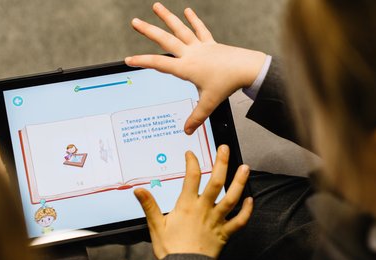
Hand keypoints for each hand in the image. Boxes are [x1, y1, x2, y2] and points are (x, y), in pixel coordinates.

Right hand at [125, 2, 266, 134]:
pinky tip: (187, 11)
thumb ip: (196, 117)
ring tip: (156, 6)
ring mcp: (200, 47)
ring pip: (180, 29)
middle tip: (134, 22)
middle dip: (149, 31)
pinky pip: (200, 30)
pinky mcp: (210, 43)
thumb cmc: (227, 84)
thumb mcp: (209, 104)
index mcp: (186, 68)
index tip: (129, 60)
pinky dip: (193, 20)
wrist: (246, 69)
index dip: (142, 62)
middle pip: (166, 40)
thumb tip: (187, 131)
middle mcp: (191, 54)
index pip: (159, 65)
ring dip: (167, 17)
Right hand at [134, 145, 252, 259]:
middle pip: (216, 182)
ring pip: (232, 198)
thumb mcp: (155, 226)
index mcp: (186, 206)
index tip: (191, 154)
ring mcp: (216, 221)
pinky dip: (247, 211)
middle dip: (221, 163)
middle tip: (224, 149)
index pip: (191, 177)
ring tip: (244, 167)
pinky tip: (250, 200)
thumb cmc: (170, 250)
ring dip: (239, 182)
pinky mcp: (225, 233)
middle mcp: (204, 209)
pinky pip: (239, 221)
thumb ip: (149, 206)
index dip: (192, 162)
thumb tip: (138, 190)